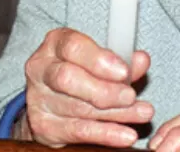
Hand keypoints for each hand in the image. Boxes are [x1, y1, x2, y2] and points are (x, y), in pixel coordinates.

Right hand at [20, 28, 152, 147]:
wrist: (50, 101)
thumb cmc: (78, 72)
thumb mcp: (98, 60)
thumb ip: (119, 61)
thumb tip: (141, 60)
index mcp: (55, 44)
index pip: (72, 47)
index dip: (99, 59)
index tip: (124, 71)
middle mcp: (41, 69)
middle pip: (67, 78)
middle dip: (103, 89)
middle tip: (130, 96)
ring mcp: (39, 99)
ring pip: (78, 108)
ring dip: (115, 113)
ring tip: (141, 113)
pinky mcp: (44, 126)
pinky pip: (78, 131)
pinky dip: (105, 134)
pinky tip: (125, 135)